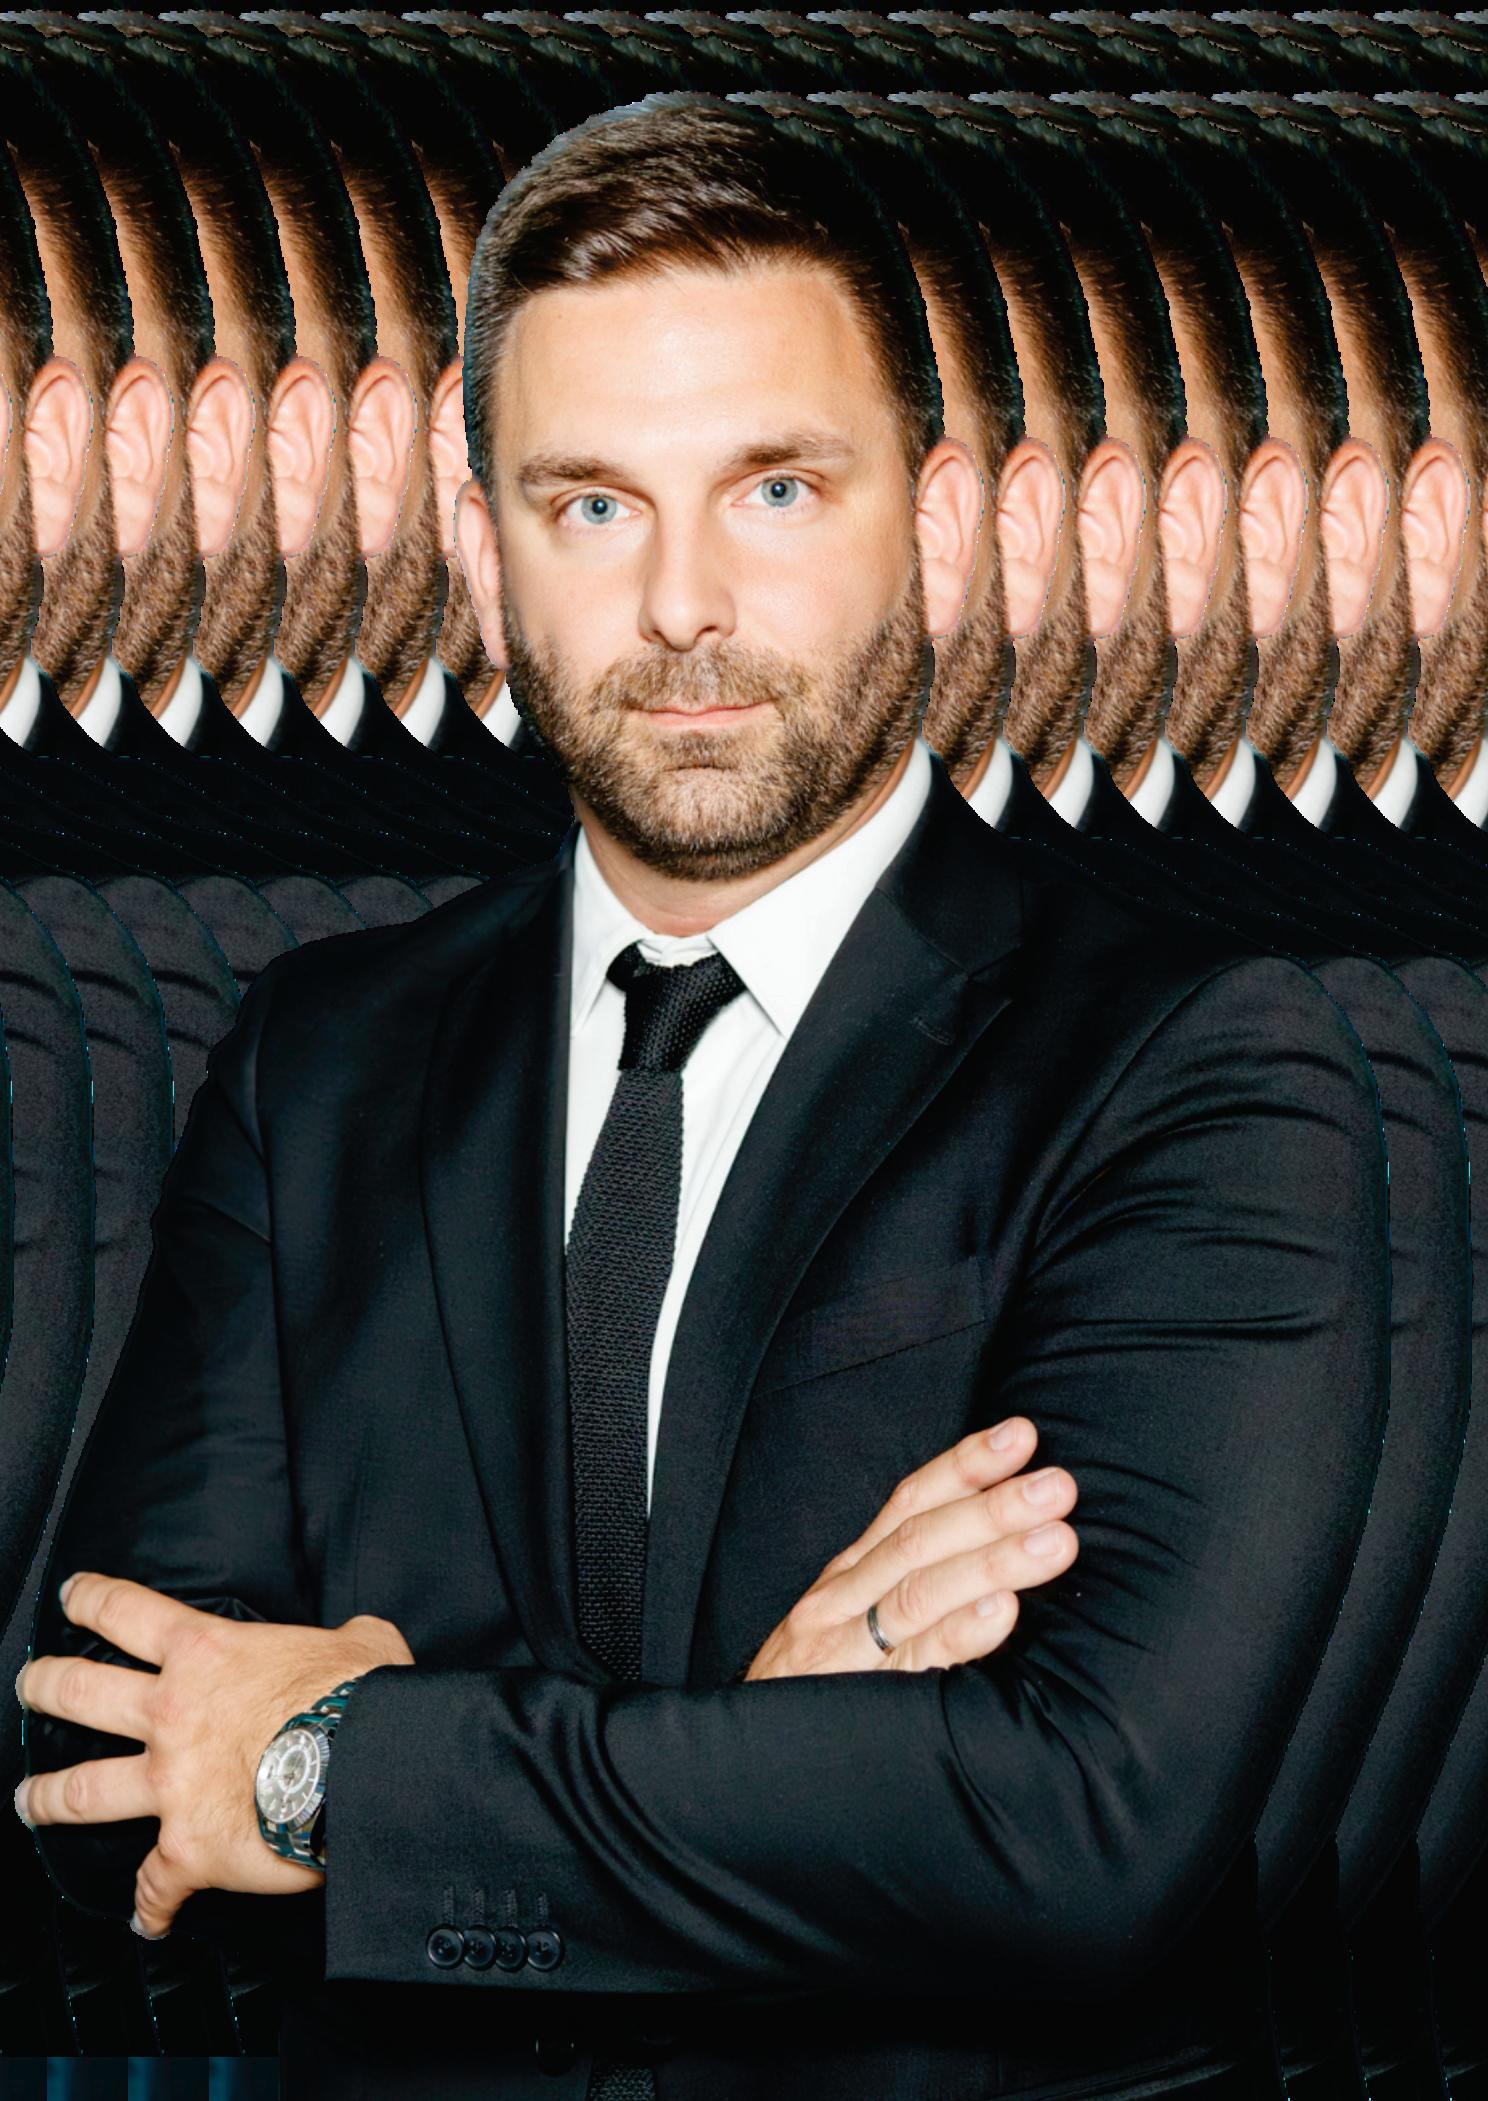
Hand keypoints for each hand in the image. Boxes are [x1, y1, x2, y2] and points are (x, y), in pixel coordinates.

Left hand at [14, 1573, 413, 1938]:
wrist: (362, 1770)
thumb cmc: (360, 1698)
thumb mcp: (360, 1643)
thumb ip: (345, 1638)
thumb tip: (358, 1642)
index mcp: (207, 1653)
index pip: (128, 1612)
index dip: (91, 1599)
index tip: (71, 1595)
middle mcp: (171, 1715)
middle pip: (81, 1694)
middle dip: (45, 1687)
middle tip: (30, 1685)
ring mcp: (169, 1785)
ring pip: (84, 1789)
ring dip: (48, 1795)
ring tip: (27, 1798)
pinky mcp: (187, 1850)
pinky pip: (154, 1887)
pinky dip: (149, 1907)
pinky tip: (146, 1921)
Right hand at [744, 1416, 1076, 1679]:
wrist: (741, 1772)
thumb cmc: (813, 1693)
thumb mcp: (849, 1624)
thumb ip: (909, 1585)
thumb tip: (999, 1543)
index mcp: (848, 1575)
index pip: (909, 1505)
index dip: (965, 1466)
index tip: (1022, 1436)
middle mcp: (842, 1602)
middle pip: (920, 1540)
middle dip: (993, 1508)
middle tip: (1058, 1486)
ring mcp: (844, 1652)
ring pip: (920, 1592)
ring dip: (993, 1561)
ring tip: (1056, 1541)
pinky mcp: (854, 1707)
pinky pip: (911, 1665)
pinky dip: (958, 1635)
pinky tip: (1002, 1614)